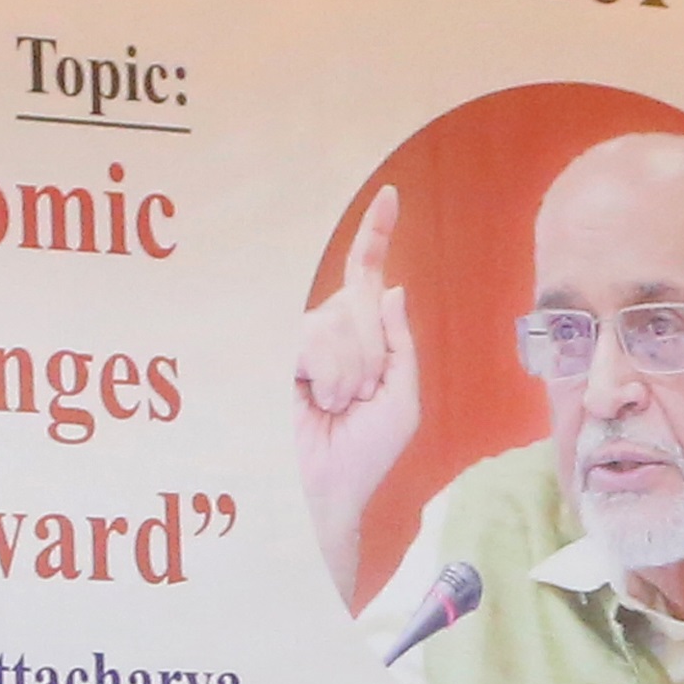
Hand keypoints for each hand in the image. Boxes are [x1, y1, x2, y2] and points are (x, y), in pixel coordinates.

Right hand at [285, 185, 422, 608]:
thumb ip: (400, 342)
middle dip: (371, 352)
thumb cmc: (368, 452)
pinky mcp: (280, 358)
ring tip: (339, 405)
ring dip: (350, 371)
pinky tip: (320, 402)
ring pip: (336, 322)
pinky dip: (328, 375)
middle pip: (357, 300)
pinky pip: (313, 341)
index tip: (388, 195)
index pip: (367, 277)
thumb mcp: (403, 396)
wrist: (331, 488)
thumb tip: (390, 287)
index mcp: (366, 336)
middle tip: (362, 396)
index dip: (376, 236)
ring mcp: (304, 344)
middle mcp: (332, 330)